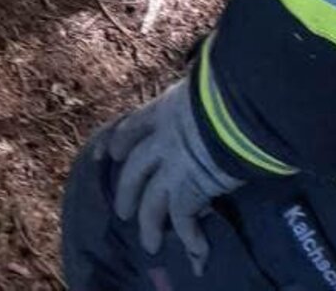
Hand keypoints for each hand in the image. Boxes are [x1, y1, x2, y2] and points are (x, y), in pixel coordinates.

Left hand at [101, 80, 238, 272]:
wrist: (230, 109)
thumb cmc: (222, 89)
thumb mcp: (202, 85)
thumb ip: (199, 93)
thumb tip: (211, 81)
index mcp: (161, 111)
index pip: (129, 127)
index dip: (115, 141)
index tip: (105, 155)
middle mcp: (160, 140)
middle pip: (133, 169)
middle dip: (126, 191)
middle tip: (122, 211)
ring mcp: (171, 167)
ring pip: (150, 201)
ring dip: (149, 224)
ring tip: (150, 242)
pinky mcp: (188, 190)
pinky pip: (182, 220)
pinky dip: (190, 239)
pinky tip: (196, 254)